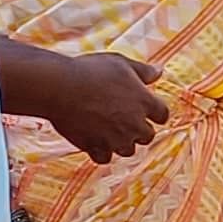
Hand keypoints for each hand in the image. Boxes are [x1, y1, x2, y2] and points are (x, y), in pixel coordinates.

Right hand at [47, 52, 168, 160]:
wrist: (59, 87)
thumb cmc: (90, 71)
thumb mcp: (121, 63)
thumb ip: (143, 71)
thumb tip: (160, 72)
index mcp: (144, 102)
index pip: (162, 115)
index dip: (155, 112)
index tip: (146, 108)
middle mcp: (133, 124)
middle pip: (147, 136)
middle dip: (139, 129)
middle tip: (125, 118)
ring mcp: (115, 139)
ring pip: (128, 150)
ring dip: (121, 142)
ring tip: (108, 129)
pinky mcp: (95, 147)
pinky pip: (104, 158)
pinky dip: (101, 151)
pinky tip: (95, 139)